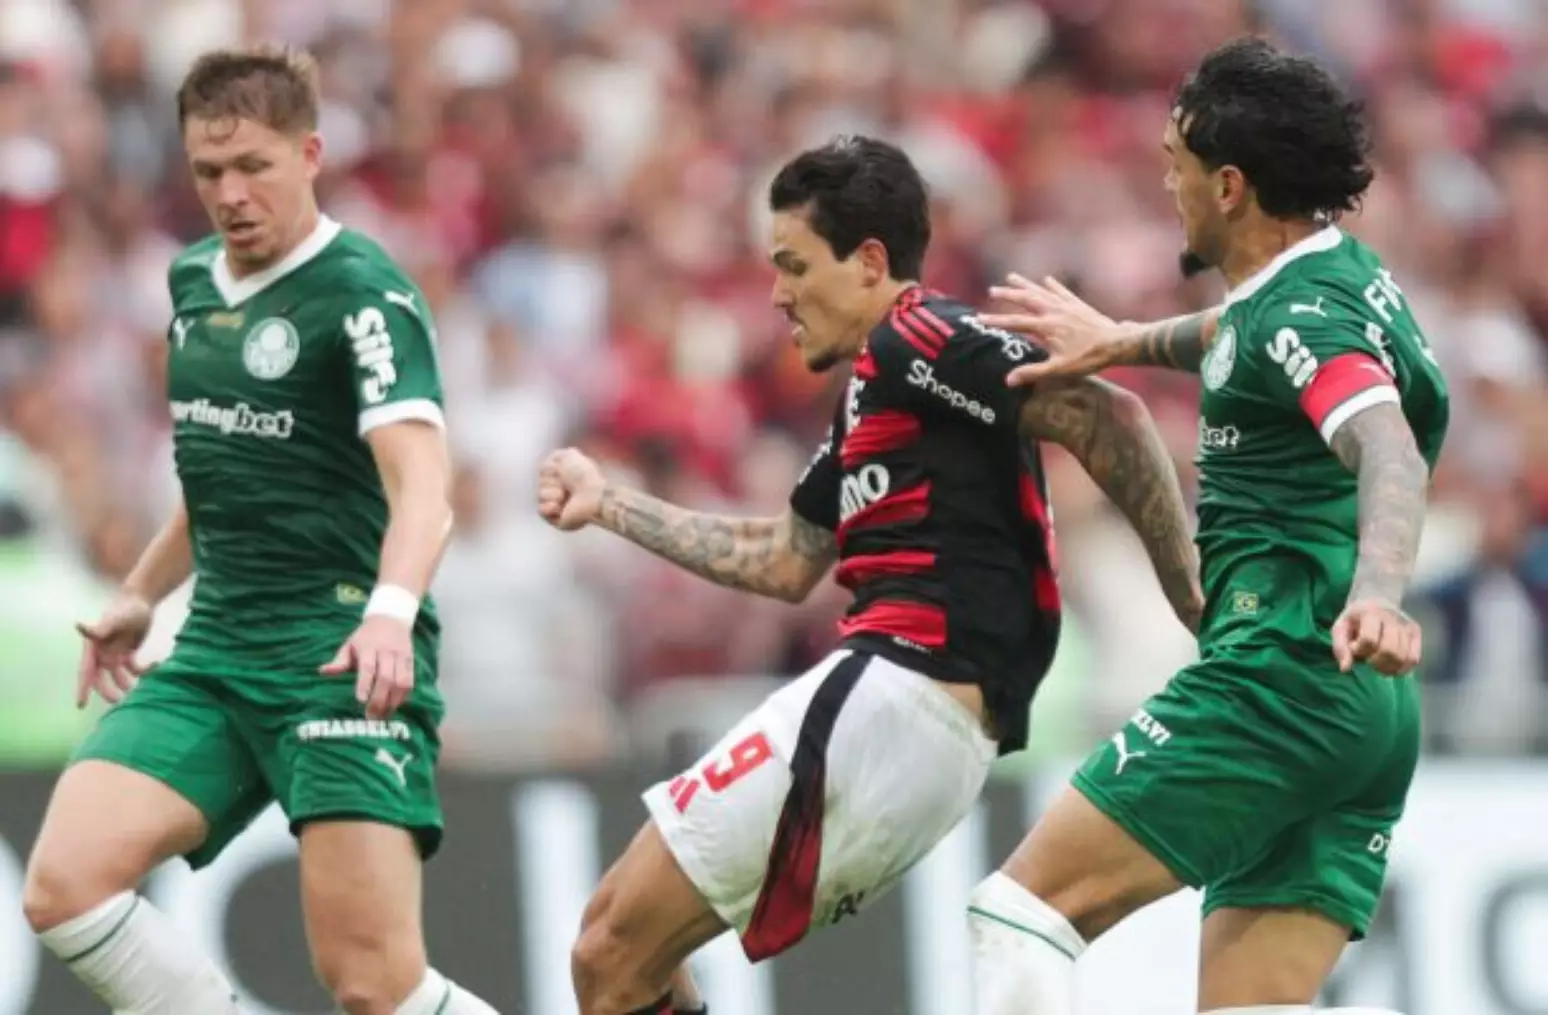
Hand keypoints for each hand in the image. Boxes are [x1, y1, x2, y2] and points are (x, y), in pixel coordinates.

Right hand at [75, 593, 153, 707]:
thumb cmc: (124, 608)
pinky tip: (156, 664)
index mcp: (93, 648)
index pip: (86, 672)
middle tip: (119, 702)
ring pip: (118, 677)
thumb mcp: (113, 620)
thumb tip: (78, 625)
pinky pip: (134, 669)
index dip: (83, 689)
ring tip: (140, 691)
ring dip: (126, 684)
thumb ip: (99, 627)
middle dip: (108, 691)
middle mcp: (102, 654)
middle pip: (101, 679)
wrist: (140, 601)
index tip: (80, 706)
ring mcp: (115, 654)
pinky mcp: (128, 653)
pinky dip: (143, 671)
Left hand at [320, 615, 414, 718]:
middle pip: (386, 678)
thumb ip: (339, 661)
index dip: (365, 684)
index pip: (368, 667)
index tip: (360, 701)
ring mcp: (401, 657)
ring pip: (402, 682)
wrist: (391, 618)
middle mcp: (387, 652)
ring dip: (393, 701)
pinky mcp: (411, 662)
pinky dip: (403, 697)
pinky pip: (410, 682)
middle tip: (371, 716)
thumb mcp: (349, 645)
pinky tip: (394, 706)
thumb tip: (322, 671)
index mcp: (368, 647)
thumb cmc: (365, 636)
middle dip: (379, 699)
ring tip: (383, 715)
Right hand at [537, 448, 605, 530]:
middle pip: (540, 484)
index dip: (549, 470)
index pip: (543, 473)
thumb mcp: (568, 455)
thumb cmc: (582, 474)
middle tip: (565, 485)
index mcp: (564, 478)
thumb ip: (555, 456)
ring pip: (540, 496)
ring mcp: (559, 507)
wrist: (590, 493)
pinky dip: (548, 506)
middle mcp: (561, 492)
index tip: (560, 470)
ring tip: (565, 495)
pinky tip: (558, 505)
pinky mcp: (557, 520)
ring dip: (551, 493)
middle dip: (549, 481)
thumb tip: (550, 464)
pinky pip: (541, 511)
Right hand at [979, 274, 1123, 386]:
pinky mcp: (1078, 305)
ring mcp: (1067, 306)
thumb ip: (1033, 373)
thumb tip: (1008, 380)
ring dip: (1025, 285)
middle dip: (1008, 295)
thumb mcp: (1059, 369)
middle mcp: (1054, 312)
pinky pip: (1062, 291)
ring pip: (1041, 291)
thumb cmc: (1089, 358)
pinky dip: (1052, 285)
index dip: (996, 321)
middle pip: (1026, 300)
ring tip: (1011, 276)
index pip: (1015, 322)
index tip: (980, 319)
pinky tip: (1046, 280)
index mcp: (1047, 327)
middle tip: (992, 291)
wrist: (1117, 344)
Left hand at [1332, 600, 1421, 675]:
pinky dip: (1402, 669)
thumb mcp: (1340, 628)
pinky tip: (1391, 667)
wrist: (1376, 600)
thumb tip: (1345, 669)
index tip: (1355, 650)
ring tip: (1379, 664)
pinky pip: (1414, 658)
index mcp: (1371, 613)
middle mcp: (1392, 617)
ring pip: (1403, 657)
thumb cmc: (1355, 618)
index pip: (1369, 640)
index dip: (1360, 651)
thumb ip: (1340, 647)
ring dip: (1389, 668)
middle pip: (1390, 651)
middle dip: (1377, 663)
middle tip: (1369, 661)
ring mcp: (1406, 624)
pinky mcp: (1416, 632)